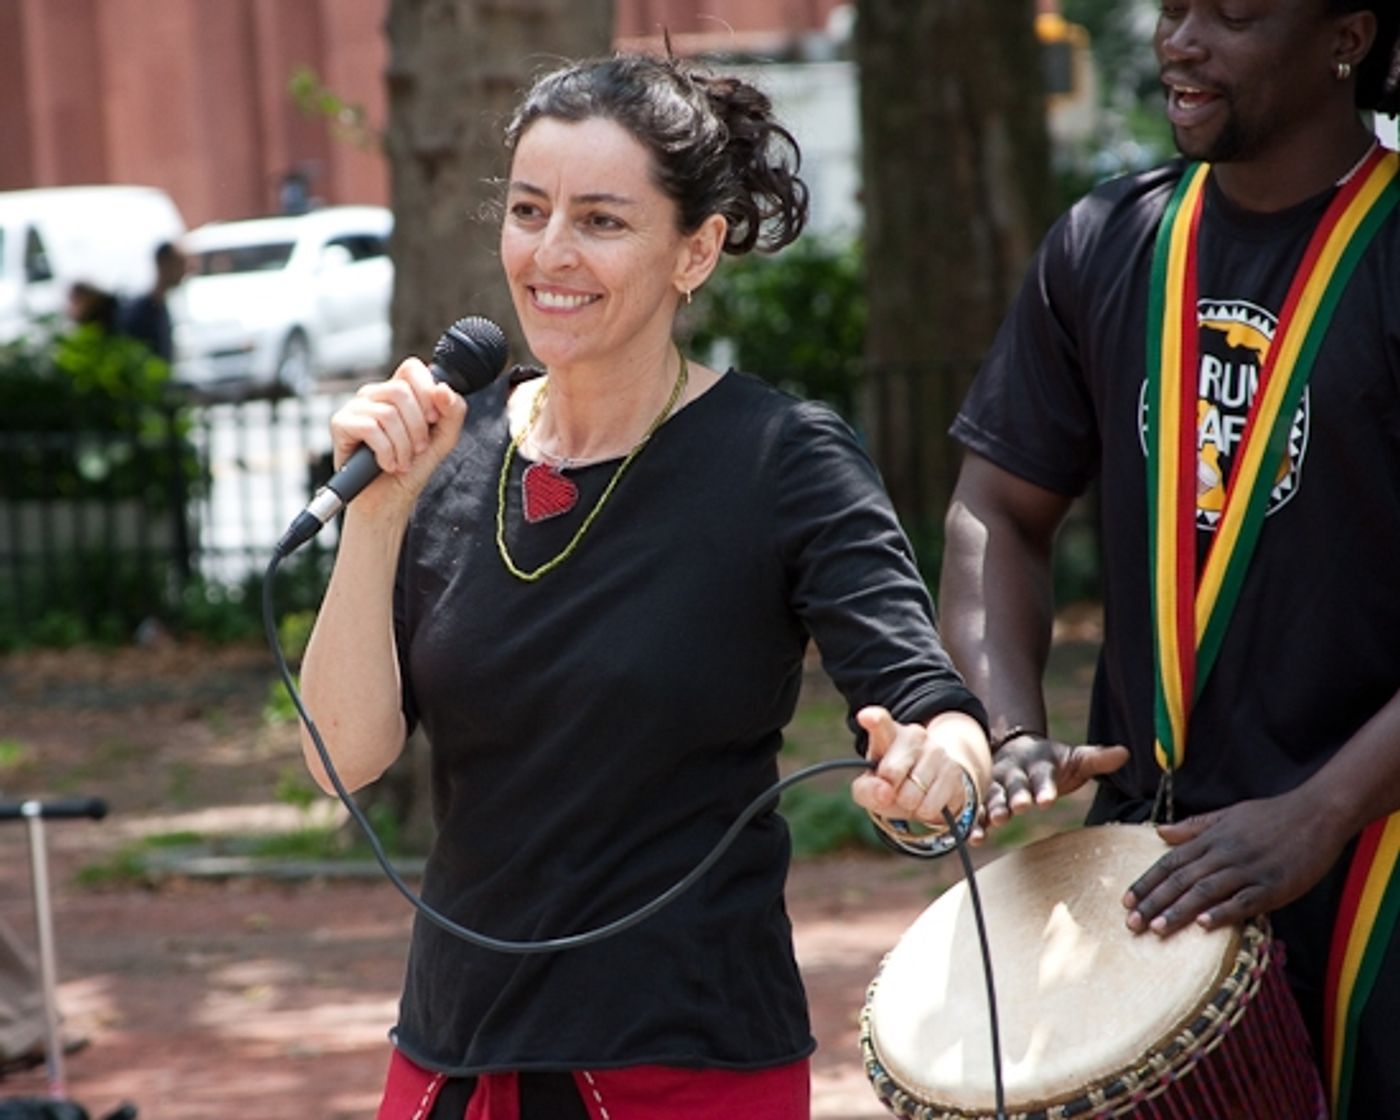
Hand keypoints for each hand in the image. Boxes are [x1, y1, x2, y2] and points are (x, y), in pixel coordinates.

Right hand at [329, 357, 467, 515]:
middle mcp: (375, 394)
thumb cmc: (413, 467)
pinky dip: (386, 452)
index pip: (412, 368)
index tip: (433, 420)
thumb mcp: (443, 438)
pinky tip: (387, 464)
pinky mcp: (340, 424)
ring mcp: (356, 407)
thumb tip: (442, 389)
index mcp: (398, 392)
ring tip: (403, 462)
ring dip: (403, 445)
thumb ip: (453, 412)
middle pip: (400, 391)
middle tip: (418, 449)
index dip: (427, 392)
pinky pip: (370, 428)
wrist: (389, 499)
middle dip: (417, 427)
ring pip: (387, 413)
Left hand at [849, 707, 985, 827]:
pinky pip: (930, 805)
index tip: (865, 717)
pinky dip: (924, 811)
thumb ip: (866, 790)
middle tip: (894, 787)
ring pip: (912, 792)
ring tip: (912, 793)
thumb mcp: (872, 789)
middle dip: (889, 789)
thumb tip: (884, 792)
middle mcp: (912, 735)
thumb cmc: (893, 784)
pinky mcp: (952, 769)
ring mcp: (935, 750)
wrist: (930, 790)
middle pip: (890, 772)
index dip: (873, 719)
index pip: (880, 722)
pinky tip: (927, 799)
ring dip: (908, 803)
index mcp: (887, 733)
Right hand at [973, 734, 1127, 840]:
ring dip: (992, 809)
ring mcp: (996, 787)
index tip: (1047, 801)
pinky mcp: (984, 801)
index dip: (1045, 788)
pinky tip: (973, 838)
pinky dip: (974, 824)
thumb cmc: (1051, 762)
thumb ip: (1096, 759)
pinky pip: (977, 813)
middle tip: (1018, 808)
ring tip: (995, 821)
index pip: (1043, 777)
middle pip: (1014, 786)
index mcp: (1037, 765)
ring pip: (992, 798)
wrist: (1014, 750)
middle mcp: (1014, 774)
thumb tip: (1125, 752)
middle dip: (1015, 797)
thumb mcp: (1073, 759)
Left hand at [1123, 790, 1345, 935]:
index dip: (1147, 882)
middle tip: (1132, 924)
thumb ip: (1194, 827)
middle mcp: (1225, 854)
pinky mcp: (1274, 886)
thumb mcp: (1228, 814)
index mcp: (1212, 838)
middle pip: (1182, 880)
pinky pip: (1245, 901)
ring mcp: (1249, 870)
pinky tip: (1205, 925)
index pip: (1171, 862)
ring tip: (1157, 929)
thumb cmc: (1271, 815)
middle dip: (1154, 902)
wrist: (1317, 813)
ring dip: (1180, 911)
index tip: (1126, 901)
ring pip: (1207, 892)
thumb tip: (1159, 831)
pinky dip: (1223, 913)